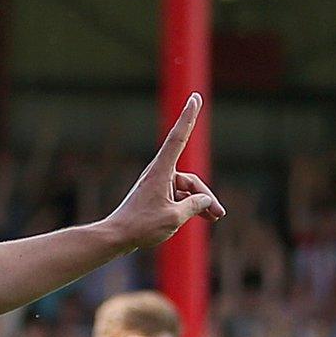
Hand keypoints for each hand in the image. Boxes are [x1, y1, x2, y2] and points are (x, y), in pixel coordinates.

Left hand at [105, 94, 223, 249]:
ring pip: (185, 190)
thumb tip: (204, 200)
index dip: (188, 117)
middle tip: (219, 214)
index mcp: (161, 171)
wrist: (115, 238)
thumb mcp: (175, 217)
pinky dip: (188, 206)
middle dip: (205, 196)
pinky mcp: (154, 197)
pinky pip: (177, 197)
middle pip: (190, 180)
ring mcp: (156, 186)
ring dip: (199, 204)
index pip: (178, 137)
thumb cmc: (142, 226)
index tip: (195, 98)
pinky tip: (199, 219)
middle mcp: (158, 174)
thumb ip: (195, 206)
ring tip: (214, 218)